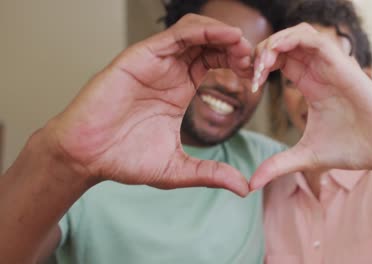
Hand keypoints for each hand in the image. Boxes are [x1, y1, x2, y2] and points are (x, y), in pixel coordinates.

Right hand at [43, 14, 252, 195]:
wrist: (86, 157)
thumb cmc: (124, 159)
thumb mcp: (178, 168)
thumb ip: (211, 173)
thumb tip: (244, 189)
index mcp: (180, 89)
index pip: (214, 61)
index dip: (238, 63)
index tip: (257, 77)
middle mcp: (170, 71)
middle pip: (210, 43)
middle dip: (236, 47)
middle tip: (256, 61)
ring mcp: (155, 62)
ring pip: (195, 33)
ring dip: (223, 35)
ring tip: (244, 49)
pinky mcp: (140, 57)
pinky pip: (176, 35)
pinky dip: (203, 32)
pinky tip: (226, 38)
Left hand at [250, 23, 371, 188]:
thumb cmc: (350, 150)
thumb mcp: (304, 157)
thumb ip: (277, 165)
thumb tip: (251, 185)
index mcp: (310, 84)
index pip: (280, 60)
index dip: (260, 65)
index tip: (248, 83)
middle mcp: (319, 71)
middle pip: (285, 43)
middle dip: (261, 52)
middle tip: (248, 73)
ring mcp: (331, 66)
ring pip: (297, 35)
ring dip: (273, 43)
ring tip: (260, 66)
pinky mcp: (343, 66)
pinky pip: (314, 40)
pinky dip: (291, 40)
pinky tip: (274, 57)